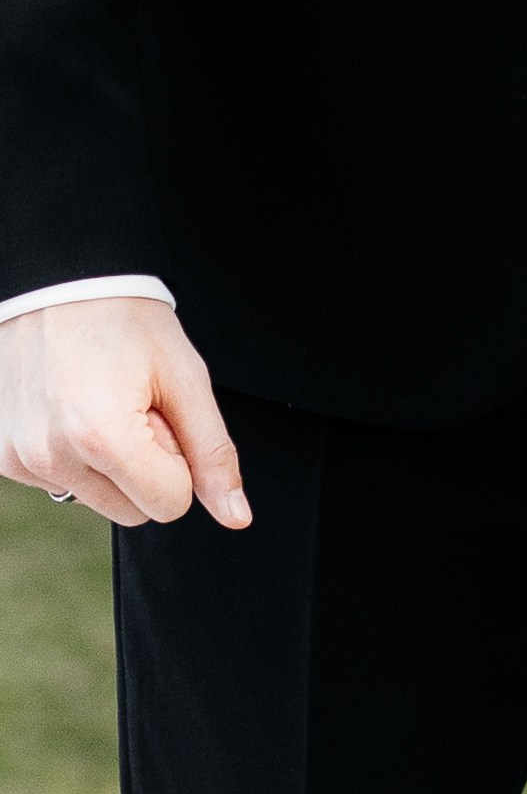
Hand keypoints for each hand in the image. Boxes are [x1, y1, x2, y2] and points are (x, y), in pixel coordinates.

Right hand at [0, 296, 250, 531]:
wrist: (58, 279)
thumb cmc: (124, 318)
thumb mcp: (184, 376)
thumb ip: (212, 451)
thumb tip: (236, 515)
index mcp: (102, 437)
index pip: (171, 505)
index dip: (180, 459)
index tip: (162, 413)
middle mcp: (51, 457)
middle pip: (132, 512)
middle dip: (146, 466)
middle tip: (134, 403)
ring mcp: (19, 460)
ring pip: (95, 500)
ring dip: (109, 462)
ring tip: (102, 399)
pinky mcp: (1, 458)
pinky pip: (59, 482)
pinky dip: (74, 454)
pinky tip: (71, 404)